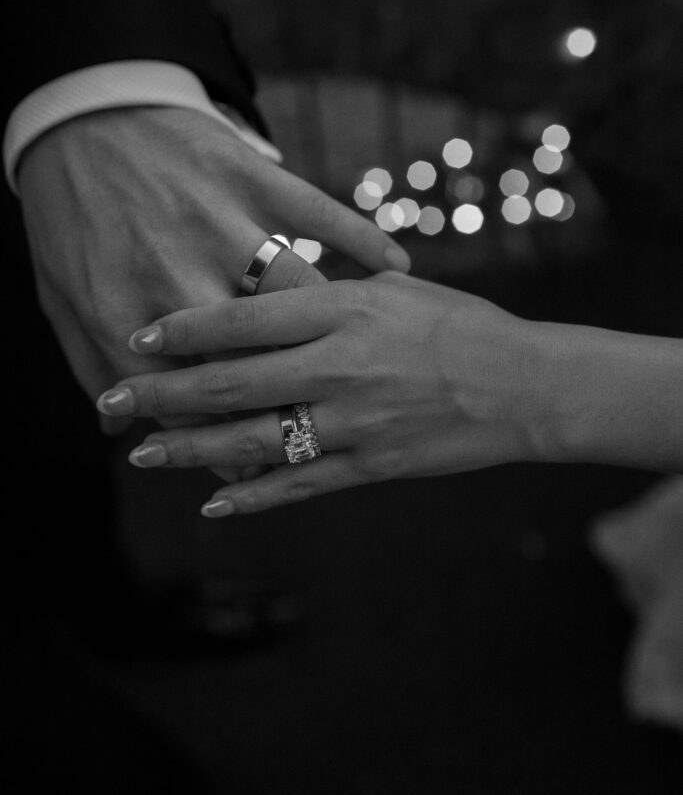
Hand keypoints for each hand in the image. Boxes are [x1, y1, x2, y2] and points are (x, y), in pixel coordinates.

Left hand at [18, 106, 409, 445]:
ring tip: (350, 383)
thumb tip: (112, 425)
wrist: (73, 105)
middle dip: (273, 420)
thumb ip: (92, 361)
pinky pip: (322, 212)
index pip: (185, 399)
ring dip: (335, 325)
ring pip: (295, 300)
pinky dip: (363, 236)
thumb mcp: (61, 294)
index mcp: (122, 307)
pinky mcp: (257, 174)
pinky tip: (397, 261)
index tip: (232, 474)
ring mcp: (228, 222)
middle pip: (244, 367)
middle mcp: (184, 273)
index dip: (215, 445)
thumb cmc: (63, 211)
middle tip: (296, 450)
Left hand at [97, 272, 553, 512]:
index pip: (243, 318)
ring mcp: (354, 421)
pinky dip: (253, 497)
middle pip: (231, 382)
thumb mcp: (394, 290)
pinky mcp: (372, 465)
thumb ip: (329, 292)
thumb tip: (267, 292)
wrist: (526, 385)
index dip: (183, 329)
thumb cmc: (461, 324)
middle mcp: (339, 366)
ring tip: (144, 455)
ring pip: (254, 440)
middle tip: (111, 402)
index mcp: (344, 310)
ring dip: (192, 451)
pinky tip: (214, 505)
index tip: (138, 337)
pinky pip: (300, 485)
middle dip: (162, 395)